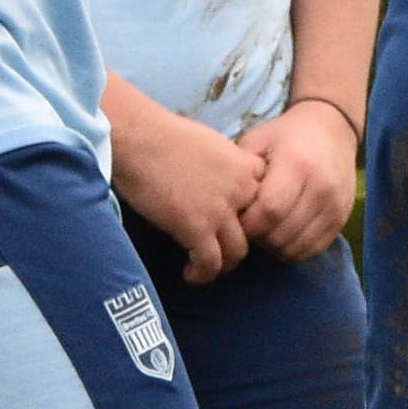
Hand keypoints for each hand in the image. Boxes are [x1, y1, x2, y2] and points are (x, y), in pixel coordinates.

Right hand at [108, 95, 255, 280]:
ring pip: (237, 252)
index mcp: (244, 165)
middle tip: (222, 247)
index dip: (252, 213)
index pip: (268, 197)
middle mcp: (240, 189)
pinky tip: (190, 273)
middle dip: (242, 241)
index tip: (236, 221)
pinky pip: (210, 263)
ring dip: (224, 264)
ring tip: (206, 266)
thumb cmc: (163, 135)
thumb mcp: (210, 143)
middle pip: (257, 228)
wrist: (139, 138)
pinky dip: (202, 274)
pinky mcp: (196, 228)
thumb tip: (217, 182)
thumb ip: (224, 166)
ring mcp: (220, 210)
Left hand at [237, 99, 360, 260]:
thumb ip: (241, 172)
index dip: (247, 224)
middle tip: (249, 225)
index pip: (268, 211)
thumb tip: (226, 208)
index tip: (236, 218)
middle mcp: (321, 188)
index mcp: (297, 165)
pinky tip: (283, 233)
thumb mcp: (258, 140)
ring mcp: (335, 206)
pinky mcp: (342, 219)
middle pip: (281, 234)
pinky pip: (312, 249)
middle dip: (258, 238)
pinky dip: (293, 249)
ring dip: (274, 246)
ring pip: (296, 248)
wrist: (332, 129)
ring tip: (266, 229)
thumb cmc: (286, 135)